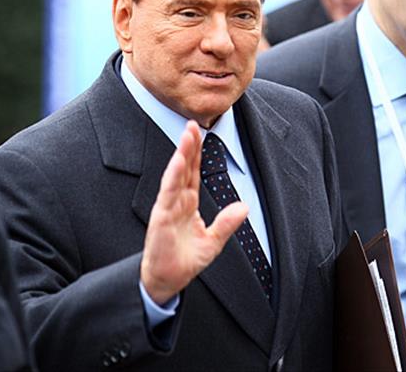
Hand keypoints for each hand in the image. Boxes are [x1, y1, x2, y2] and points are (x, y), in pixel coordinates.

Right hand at [140, 120, 247, 304]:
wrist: (167, 281)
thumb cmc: (184, 261)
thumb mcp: (212, 243)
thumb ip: (227, 224)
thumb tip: (244, 207)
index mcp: (187, 204)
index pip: (192, 173)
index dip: (196, 153)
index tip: (199, 132)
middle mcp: (176, 202)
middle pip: (183, 169)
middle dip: (188, 146)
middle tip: (191, 123)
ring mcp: (167, 209)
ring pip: (175, 176)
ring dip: (181, 155)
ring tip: (186, 135)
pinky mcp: (161, 219)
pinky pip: (168, 194)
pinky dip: (173, 178)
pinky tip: (178, 162)